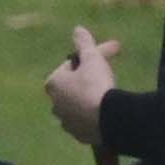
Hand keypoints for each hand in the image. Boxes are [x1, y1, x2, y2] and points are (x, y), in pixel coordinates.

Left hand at [45, 27, 119, 147]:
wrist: (107, 120)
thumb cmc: (95, 85)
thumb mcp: (91, 59)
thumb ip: (84, 43)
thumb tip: (77, 29)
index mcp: (53, 84)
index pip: (71, 65)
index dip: (90, 57)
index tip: (107, 55)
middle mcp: (55, 104)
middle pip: (75, 85)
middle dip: (90, 76)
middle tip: (111, 72)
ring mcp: (67, 122)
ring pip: (80, 104)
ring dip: (92, 95)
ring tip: (109, 92)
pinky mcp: (80, 136)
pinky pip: (87, 120)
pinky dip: (96, 112)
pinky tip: (108, 109)